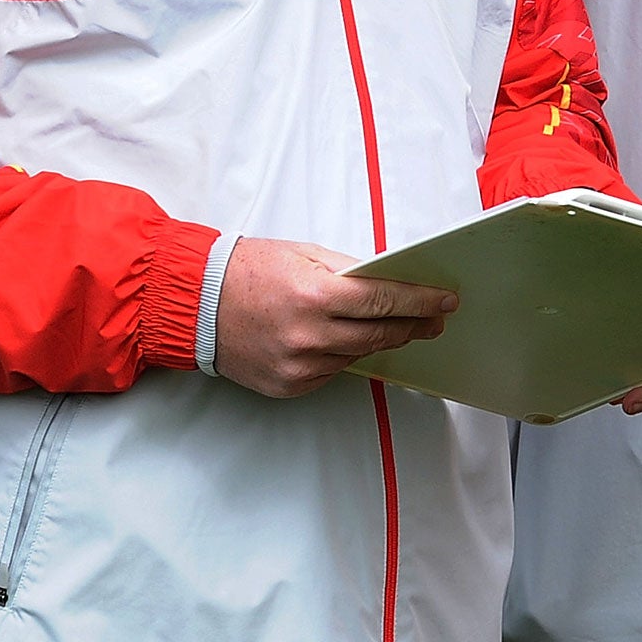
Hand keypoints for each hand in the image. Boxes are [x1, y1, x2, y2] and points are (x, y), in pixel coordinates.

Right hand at [213, 238, 456, 397]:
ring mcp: (298, 366)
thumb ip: (350, 271)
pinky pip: (332, 371)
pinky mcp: (289, 385)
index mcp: (314, 295)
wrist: (197, 304)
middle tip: (433, 319)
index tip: (444, 301)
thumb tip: (390, 283)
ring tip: (391, 324)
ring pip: (358, 354)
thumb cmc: (247, 272)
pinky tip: (340, 338)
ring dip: (377, 339)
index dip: (421, 301)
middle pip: (380, 334)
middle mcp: (308, 335)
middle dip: (413, 325)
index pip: (385, 301)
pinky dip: (342, 354)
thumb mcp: (304, 255)